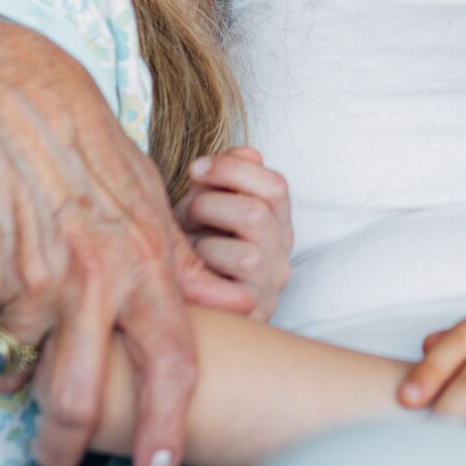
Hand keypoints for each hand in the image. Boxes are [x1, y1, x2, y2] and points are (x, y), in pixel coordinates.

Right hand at [0, 14, 255, 465]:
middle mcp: (91, 280)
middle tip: (61, 456)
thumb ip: (183, 265)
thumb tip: (230, 305)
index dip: (167, 425)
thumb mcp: (152, 202)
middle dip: (67, 444)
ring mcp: (30, 281)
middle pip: (78, 398)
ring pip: (22, 372)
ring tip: (27, 353)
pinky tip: (3, 291)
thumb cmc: (91, 153)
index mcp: (146, 263)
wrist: (10, 103)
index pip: (170, 362)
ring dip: (21, 377)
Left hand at [173, 148, 292, 320]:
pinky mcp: (255, 314)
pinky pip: (233, 293)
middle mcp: (283, 252)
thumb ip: (228, 177)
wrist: (182, 301)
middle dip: (210, 207)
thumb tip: (249, 151)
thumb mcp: (207, 204)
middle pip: (258, 214)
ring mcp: (272, 286)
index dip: (233, 169)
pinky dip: (206, 276)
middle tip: (186, 213)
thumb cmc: (193, 246)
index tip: (196, 168)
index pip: (276, 186)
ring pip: (247, 254)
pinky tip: (192, 271)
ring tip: (188, 248)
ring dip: (205, 245)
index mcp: (278, 220)